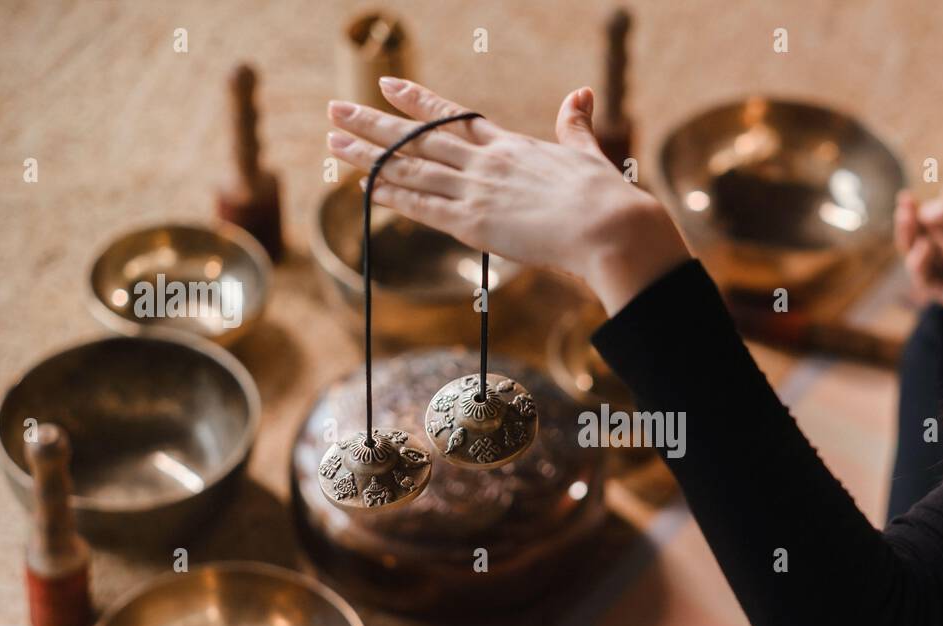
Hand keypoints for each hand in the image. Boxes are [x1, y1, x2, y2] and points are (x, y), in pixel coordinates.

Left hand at [327, 79, 689, 314]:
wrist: (608, 225)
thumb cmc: (606, 196)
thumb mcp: (586, 152)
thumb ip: (575, 123)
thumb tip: (583, 92)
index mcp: (511, 146)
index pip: (454, 118)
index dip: (418, 100)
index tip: (389, 84)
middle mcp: (486, 162)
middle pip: (419, 137)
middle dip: (374, 122)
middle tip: (337, 108)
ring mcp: (476, 190)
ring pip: (411, 167)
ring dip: (368, 155)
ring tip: (334, 141)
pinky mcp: (473, 223)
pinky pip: (422, 207)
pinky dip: (392, 196)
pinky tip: (364, 188)